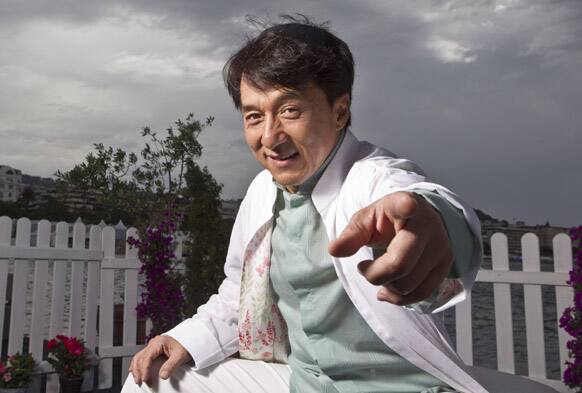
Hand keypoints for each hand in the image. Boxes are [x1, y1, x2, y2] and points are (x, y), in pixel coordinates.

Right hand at [129, 335, 191, 384]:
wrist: (190, 341)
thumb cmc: (185, 346)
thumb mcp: (180, 356)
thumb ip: (171, 366)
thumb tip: (163, 376)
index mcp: (159, 342)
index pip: (147, 357)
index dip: (145, 369)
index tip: (145, 379)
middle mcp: (154, 343)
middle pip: (140, 357)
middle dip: (138, 370)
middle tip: (140, 382)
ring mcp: (152, 346)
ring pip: (139, 356)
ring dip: (136, 368)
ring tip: (137, 378)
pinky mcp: (153, 349)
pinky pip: (142, 356)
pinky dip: (138, 364)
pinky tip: (136, 371)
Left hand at [328, 191, 452, 305]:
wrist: (418, 220)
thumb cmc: (388, 219)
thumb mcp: (365, 220)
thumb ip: (351, 235)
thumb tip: (334, 250)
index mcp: (403, 204)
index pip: (406, 205)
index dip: (407, 206)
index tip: (408, 206)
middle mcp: (428, 225)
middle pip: (400, 264)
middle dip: (375, 274)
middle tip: (364, 267)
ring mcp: (440, 246)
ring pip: (409, 284)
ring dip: (387, 286)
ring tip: (379, 273)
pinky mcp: (446, 265)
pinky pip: (421, 293)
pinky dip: (400, 298)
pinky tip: (387, 290)